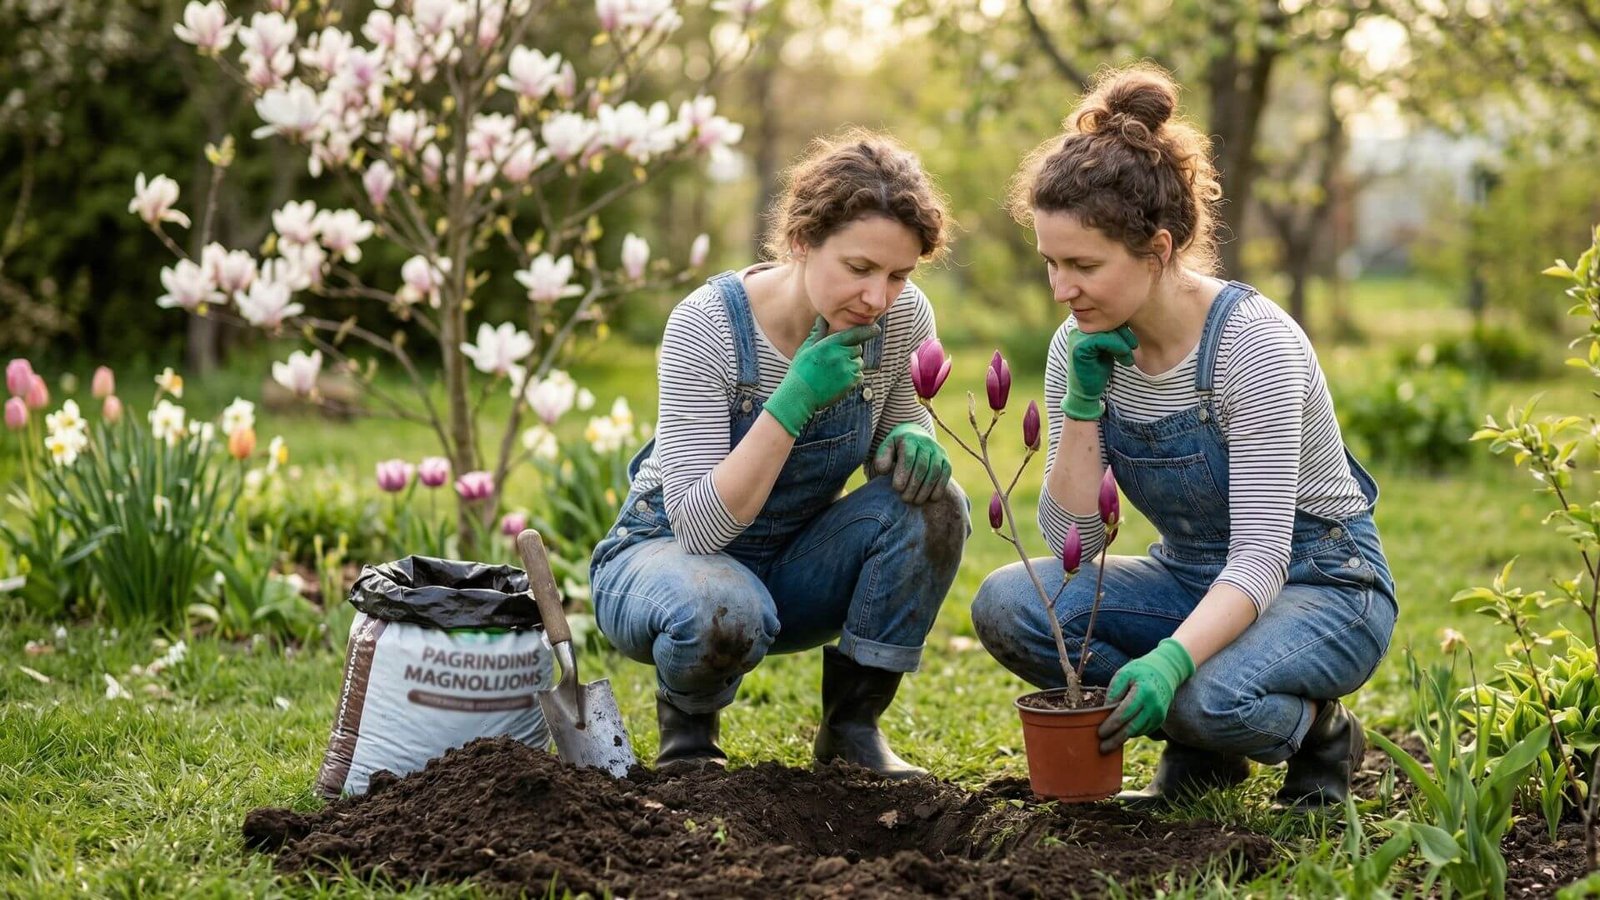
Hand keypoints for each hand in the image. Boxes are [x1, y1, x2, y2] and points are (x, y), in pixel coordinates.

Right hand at [764, 317, 880, 436]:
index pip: (854, 334)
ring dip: (852, 365)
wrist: (800, 396)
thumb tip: (822, 319)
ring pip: (859, 362)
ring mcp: (847, 369)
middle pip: (857, 348)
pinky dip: (853, 377)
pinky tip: (838, 381)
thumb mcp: (806, 349)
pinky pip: (859, 375)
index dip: (867, 331)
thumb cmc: (801, 371)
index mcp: (830, 344)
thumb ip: (817, 333)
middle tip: (836, 360)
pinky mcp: (851, 382)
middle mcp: (841, 355)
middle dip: (851, 352)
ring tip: (835, 373)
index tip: (876, 329)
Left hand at [870, 423, 950, 504]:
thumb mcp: (885, 449)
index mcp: (909, 439)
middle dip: (913, 485)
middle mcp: (926, 443)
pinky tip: (931, 499)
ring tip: (916, 501)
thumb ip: (882, 458)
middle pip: (922, 466)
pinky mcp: (946, 460)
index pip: (908, 457)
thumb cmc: (896, 449)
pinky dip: (939, 488)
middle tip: (905, 499)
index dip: (903, 474)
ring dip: (926, 489)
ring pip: (934, 471)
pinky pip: (945, 474)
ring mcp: (938, 451)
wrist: (915, 437)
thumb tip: (884, 470)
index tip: (897, 488)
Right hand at [1061, 325, 1137, 420]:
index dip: (1122, 327)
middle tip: (1133, 347)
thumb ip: (1111, 335)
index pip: (1105, 318)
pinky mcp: (1079, 347)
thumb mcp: (1108, 348)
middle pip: (1106, 321)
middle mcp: (1077, 329)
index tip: (1133, 343)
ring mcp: (1077, 337)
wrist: (1086, 393)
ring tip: (1128, 357)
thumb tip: (1126, 319)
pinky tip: (1124, 360)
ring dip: (1122, 344)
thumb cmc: (1098, 371)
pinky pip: (1104, 339)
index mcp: (1084, 328)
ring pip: (1107, 330)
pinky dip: (1118, 347)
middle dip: (1124, 334)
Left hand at [1096, 638, 1194, 753]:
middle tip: (1102, 748)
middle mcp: (1154, 706)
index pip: (1125, 714)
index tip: (1100, 733)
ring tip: (1107, 744)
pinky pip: (1143, 731)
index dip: (1111, 725)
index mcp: (1144, 692)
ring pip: (1137, 732)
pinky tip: (1119, 735)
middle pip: (1132, 728)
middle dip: (1115, 740)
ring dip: (1122, 738)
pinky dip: (1131, 733)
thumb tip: (1104, 711)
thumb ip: (1114, 692)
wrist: (1166, 671)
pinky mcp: (1160, 720)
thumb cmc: (1140, 671)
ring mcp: (1159, 715)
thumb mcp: (1124, 674)